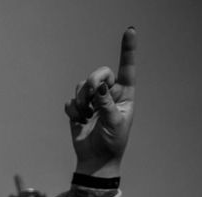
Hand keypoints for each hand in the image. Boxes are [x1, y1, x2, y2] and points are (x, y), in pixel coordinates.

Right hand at [64, 28, 135, 177]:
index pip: (127, 68)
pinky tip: (78, 120)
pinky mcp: (79, 109)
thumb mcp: (115, 122)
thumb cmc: (112, 142)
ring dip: (81, 100)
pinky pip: (71, 100)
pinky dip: (73, 110)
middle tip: (91, 94)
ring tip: (85, 114)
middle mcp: (109, 94)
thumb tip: (99, 86)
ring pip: (83, 86)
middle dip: (93, 81)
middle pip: (99, 74)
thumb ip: (106, 103)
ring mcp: (93, 101)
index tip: (129, 30)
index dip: (128, 49)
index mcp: (125, 94)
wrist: (96, 160)